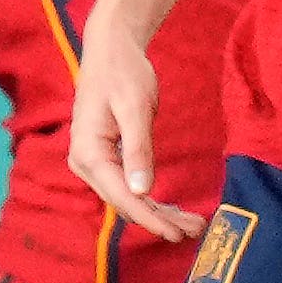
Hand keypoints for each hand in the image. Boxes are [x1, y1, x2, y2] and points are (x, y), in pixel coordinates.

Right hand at [67, 17, 200, 241]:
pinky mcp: (108, 159)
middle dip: (159, 220)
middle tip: (194, 231)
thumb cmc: (122, 72)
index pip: (121, 196)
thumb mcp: (134, 106)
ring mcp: (96, 163)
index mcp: (88, 153)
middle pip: (125, 203)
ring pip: (129, 199)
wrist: (111, 50)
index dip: (149, 217)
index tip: (174, 232)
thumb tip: (141, 190)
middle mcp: (87, 163)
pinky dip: (152, 200)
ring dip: (159, 213)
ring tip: (192, 225)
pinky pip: (130, 187)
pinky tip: (174, 210)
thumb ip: (138, 148)